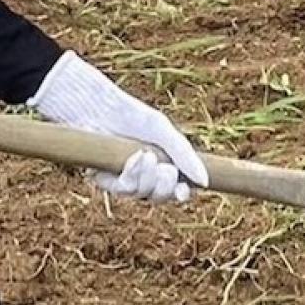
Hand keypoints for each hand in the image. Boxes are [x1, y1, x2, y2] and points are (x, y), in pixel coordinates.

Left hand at [29, 51, 206, 204]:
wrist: (100, 107)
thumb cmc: (131, 115)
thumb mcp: (164, 132)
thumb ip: (185, 156)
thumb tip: (204, 182)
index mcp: (158, 164)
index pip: (173, 189)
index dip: (180, 194)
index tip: (185, 192)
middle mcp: (140, 175)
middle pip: (159, 197)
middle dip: (166, 187)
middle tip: (167, 169)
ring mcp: (121, 178)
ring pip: (142, 195)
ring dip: (149, 179)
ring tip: (147, 155)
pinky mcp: (103, 179)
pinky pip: (123, 189)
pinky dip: (133, 175)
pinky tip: (136, 157)